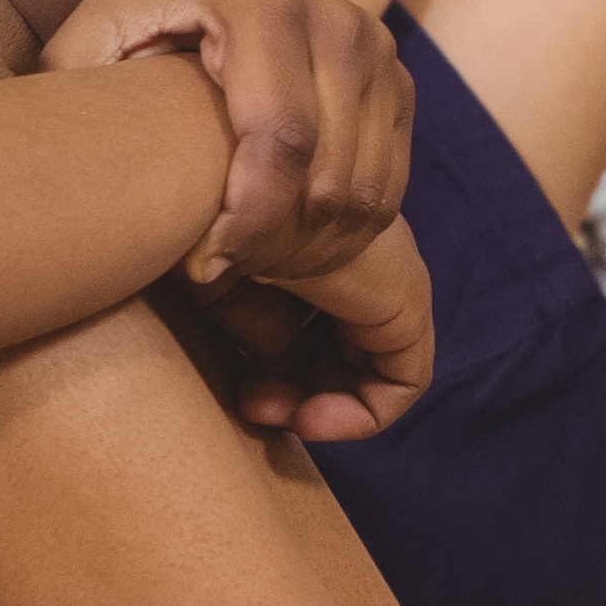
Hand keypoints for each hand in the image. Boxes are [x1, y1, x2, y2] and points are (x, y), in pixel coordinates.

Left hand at [18, 0, 413, 287]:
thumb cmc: (119, 11)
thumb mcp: (78, 46)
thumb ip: (73, 106)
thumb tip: (77, 187)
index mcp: (266, 8)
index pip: (282, 142)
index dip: (250, 222)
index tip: (204, 268)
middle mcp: (338, 23)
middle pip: (331, 178)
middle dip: (280, 248)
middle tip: (224, 277)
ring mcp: (377, 50)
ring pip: (368, 192)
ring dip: (315, 250)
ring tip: (249, 265)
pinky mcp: (395, 79)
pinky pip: (389, 184)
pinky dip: (345, 233)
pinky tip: (285, 247)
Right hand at [168, 216, 436, 444]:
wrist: (218, 187)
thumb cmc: (200, 225)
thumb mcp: (219, 285)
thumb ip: (253, 327)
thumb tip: (278, 372)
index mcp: (316, 240)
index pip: (313, 330)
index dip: (277, 375)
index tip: (237, 391)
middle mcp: (358, 255)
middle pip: (342, 352)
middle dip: (297, 396)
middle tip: (248, 406)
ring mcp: (387, 274)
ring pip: (373, 369)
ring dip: (322, 409)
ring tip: (266, 410)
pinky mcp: (405, 297)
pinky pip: (405, 377)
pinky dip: (365, 413)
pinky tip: (309, 418)